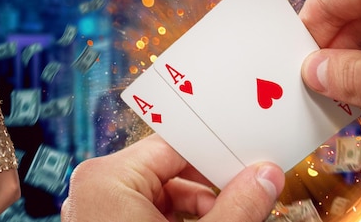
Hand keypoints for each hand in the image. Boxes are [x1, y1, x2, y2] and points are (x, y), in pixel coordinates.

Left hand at [61, 133, 283, 221]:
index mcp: (107, 177)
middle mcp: (94, 188)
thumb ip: (238, 206)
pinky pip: (143, 214)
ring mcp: (95, 211)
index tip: (247, 164)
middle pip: (166, 172)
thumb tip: (266, 177)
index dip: (214, 155)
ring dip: (197, 210)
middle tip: (248, 196)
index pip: (172, 146)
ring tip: (231, 218)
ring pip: (157, 196)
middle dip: (209, 189)